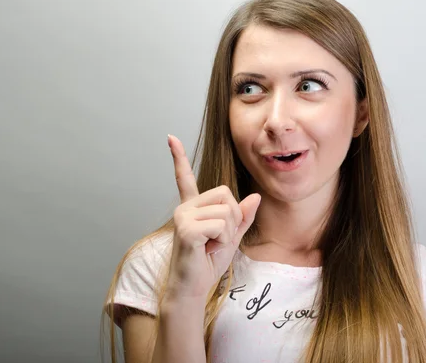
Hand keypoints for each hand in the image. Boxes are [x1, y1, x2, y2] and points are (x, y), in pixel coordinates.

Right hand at [165, 134, 260, 298]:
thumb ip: (242, 218)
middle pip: (226, 195)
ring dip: (228, 233)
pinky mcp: (186, 229)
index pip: (185, 178)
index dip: (179, 157)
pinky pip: (220, 225)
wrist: (193, 288)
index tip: (170, 137)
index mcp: (193, 207)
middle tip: (218, 239)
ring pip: (226, 211)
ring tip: (212, 245)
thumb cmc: (208, 262)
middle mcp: (185, 207)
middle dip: (233, 219)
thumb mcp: (232, 238)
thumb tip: (254, 196)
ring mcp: (183, 216)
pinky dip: (222, 240)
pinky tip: (207, 249)